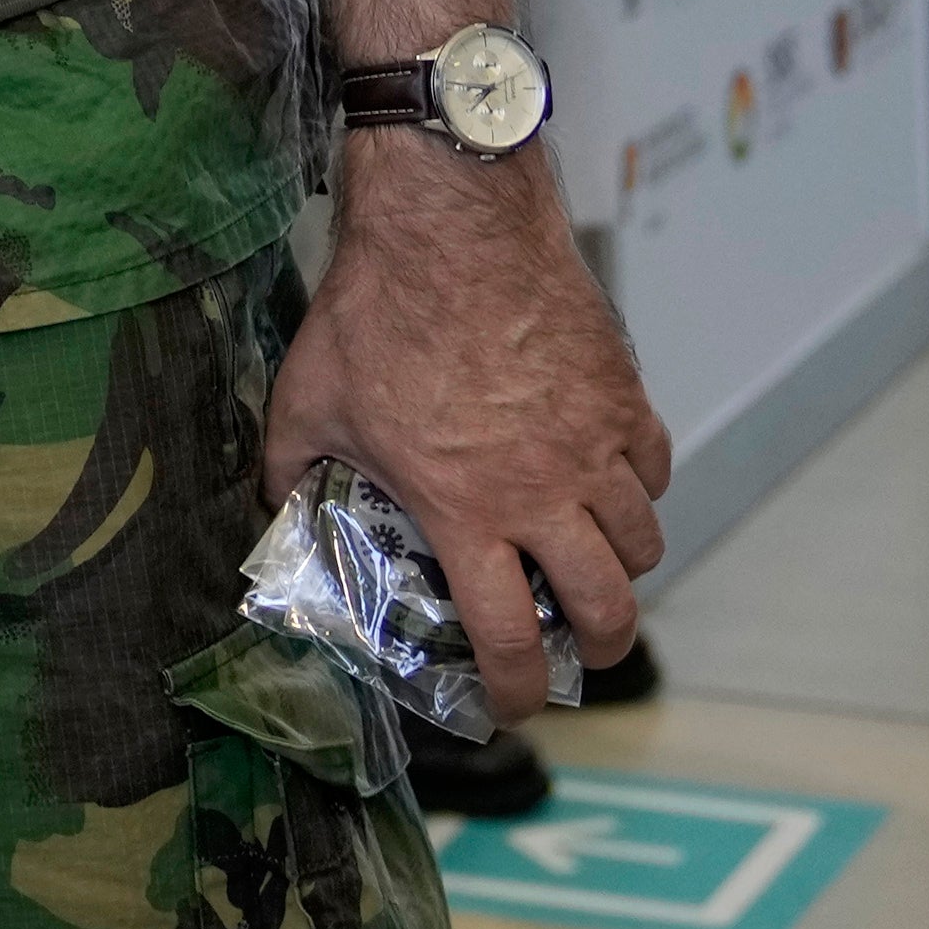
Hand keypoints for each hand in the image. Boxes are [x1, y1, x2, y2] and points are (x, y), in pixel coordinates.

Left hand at [264, 140, 673, 700]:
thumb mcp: (306, 406)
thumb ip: (291, 473)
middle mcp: (545, 492)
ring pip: (642, 541)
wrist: (450, 222)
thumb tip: (276, 508)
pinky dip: (637, 488)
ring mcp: (594, 443)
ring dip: (620, 568)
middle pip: (606, 608)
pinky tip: (606, 479)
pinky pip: (652, 466)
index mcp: (466, 512)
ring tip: (591, 566)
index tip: (515, 705)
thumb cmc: (375, 312)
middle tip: (575, 650)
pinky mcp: (623, 394)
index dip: (518, 692)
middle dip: (597, 648)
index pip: (509, 637)